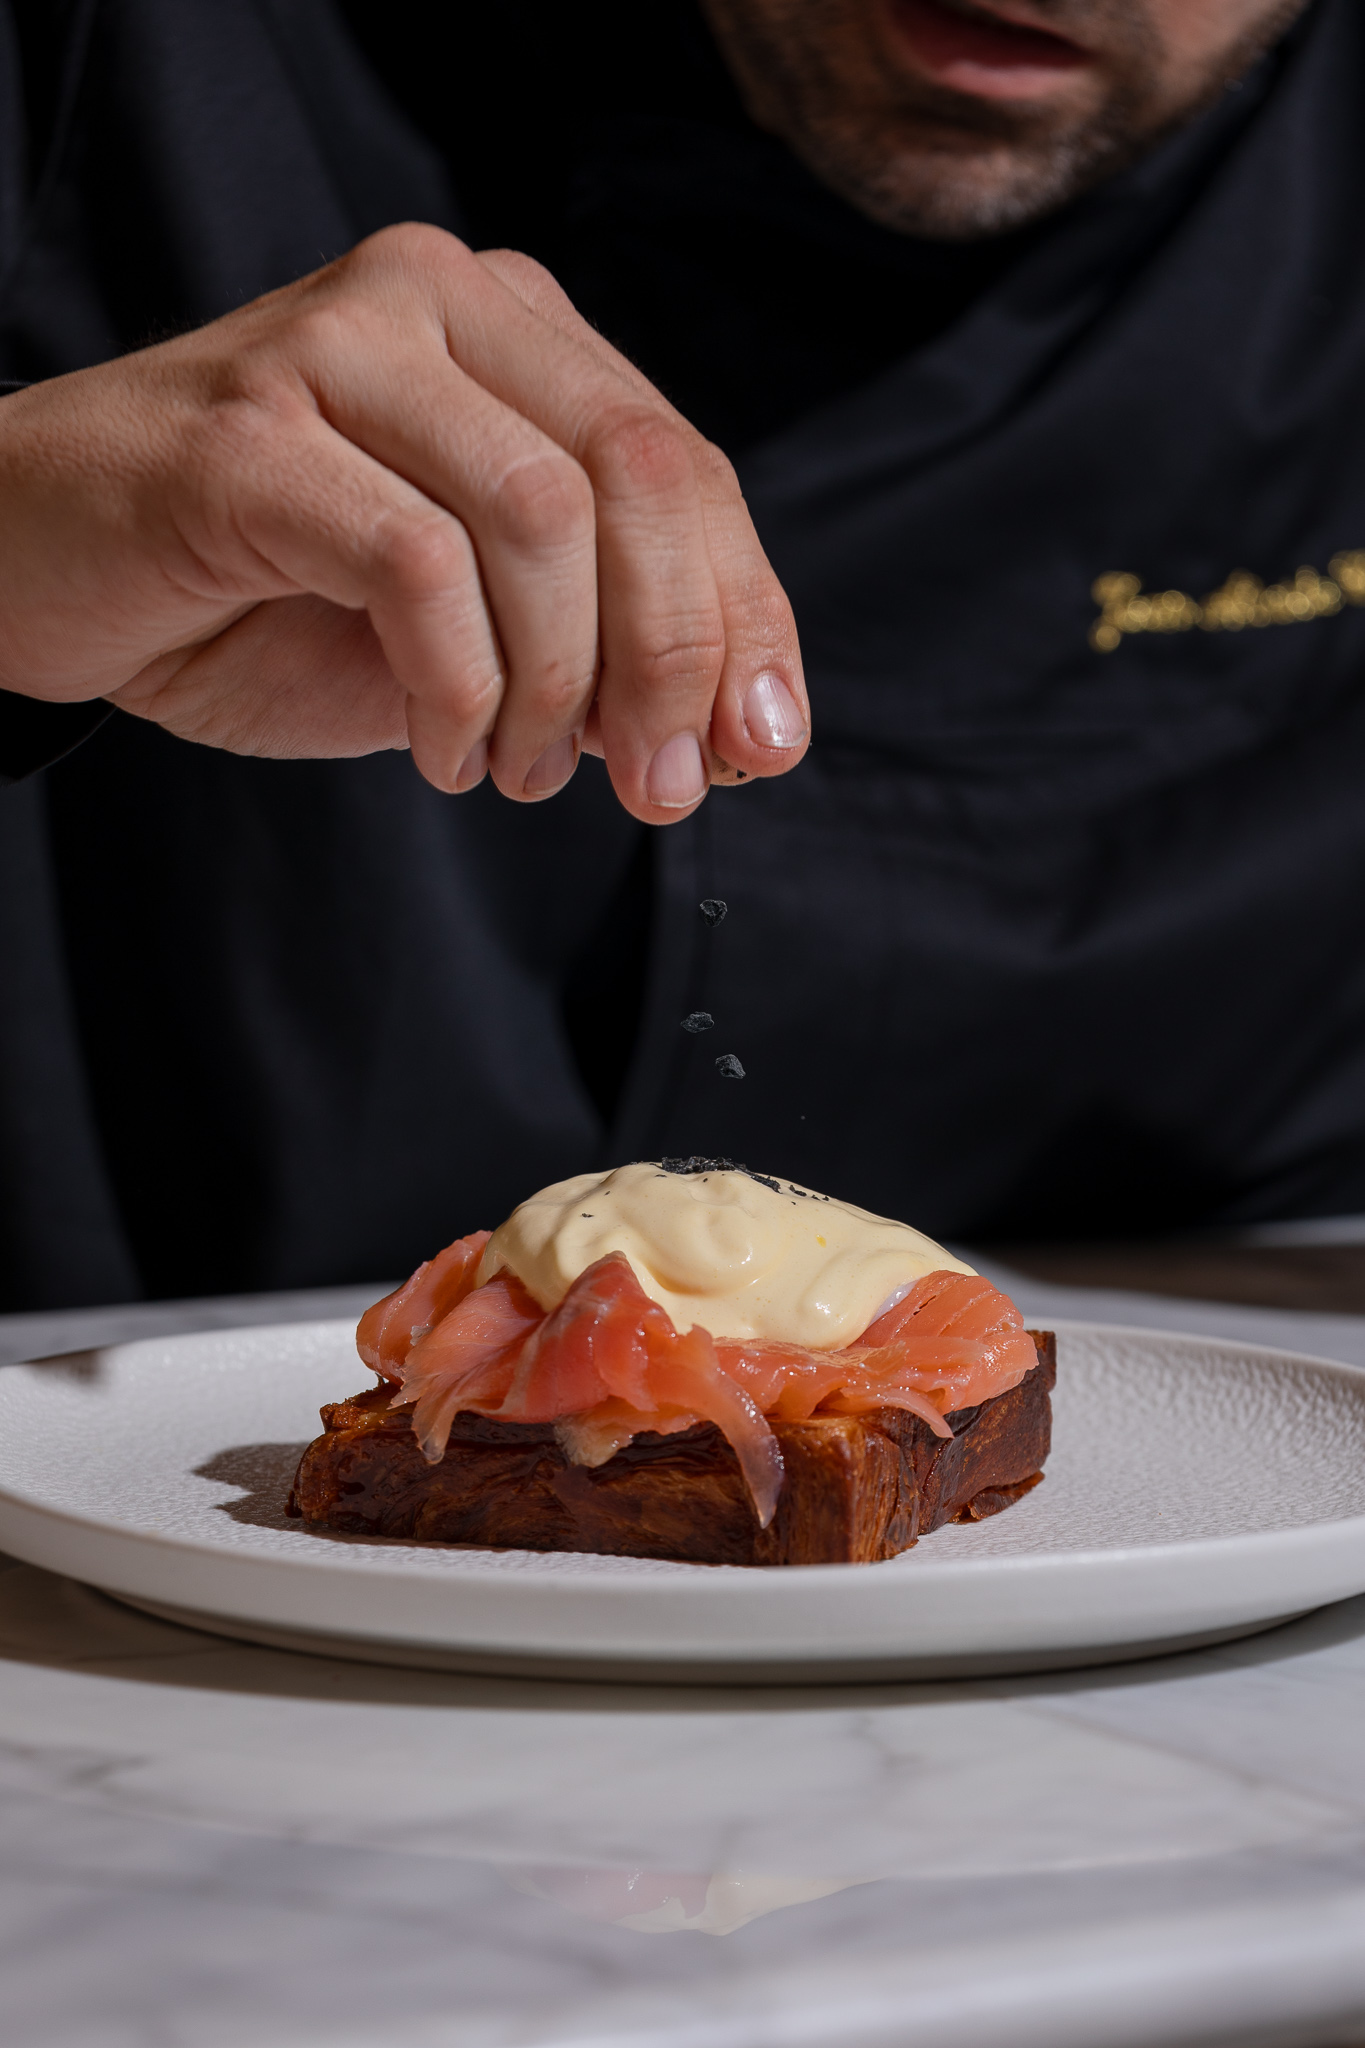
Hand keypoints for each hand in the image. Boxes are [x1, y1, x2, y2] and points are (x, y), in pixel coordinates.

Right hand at [0, 225, 807, 821]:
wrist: (38, 567)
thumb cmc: (256, 596)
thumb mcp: (466, 634)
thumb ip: (591, 655)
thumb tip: (738, 740)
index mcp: (512, 332)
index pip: (684, 467)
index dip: (745, 617)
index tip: (761, 749)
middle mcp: (437, 303)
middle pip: (639, 474)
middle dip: (676, 658)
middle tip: (658, 786)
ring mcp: (337, 347)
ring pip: (540, 516)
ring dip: (557, 686)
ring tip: (514, 773)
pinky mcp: (249, 432)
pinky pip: (419, 562)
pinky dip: (458, 687)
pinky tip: (445, 752)